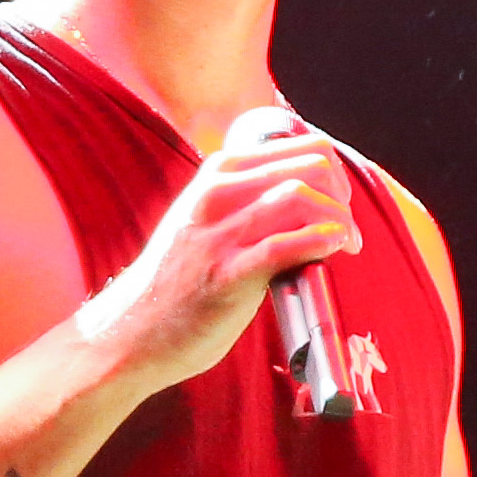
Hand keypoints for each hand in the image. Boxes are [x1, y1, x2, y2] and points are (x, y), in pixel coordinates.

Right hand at [78, 105, 360, 396]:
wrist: (130, 331)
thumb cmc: (178, 281)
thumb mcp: (207, 220)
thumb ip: (248, 201)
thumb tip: (310, 199)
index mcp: (218, 173)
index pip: (300, 145)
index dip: (334, 171)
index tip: (339, 201)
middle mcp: (216, 193)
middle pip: (309, 166)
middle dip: (341, 195)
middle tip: (346, 227)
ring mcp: (218, 234)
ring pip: (301, 197)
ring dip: (339, 220)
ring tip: (346, 243)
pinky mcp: (226, 275)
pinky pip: (286, 244)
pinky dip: (322, 240)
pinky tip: (334, 250)